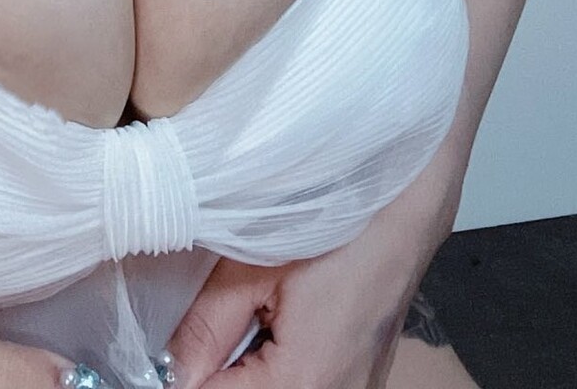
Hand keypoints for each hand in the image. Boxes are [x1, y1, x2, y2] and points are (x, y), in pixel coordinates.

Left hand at [167, 236, 426, 388]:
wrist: (404, 205)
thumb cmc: (336, 224)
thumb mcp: (253, 266)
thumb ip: (206, 327)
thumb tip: (171, 368)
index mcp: (304, 384)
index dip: (186, 376)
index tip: (176, 352)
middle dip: (218, 372)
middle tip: (213, 326)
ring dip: (248, 370)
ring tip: (255, 316)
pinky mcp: (363, 383)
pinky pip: (304, 385)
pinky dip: (279, 366)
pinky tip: (277, 326)